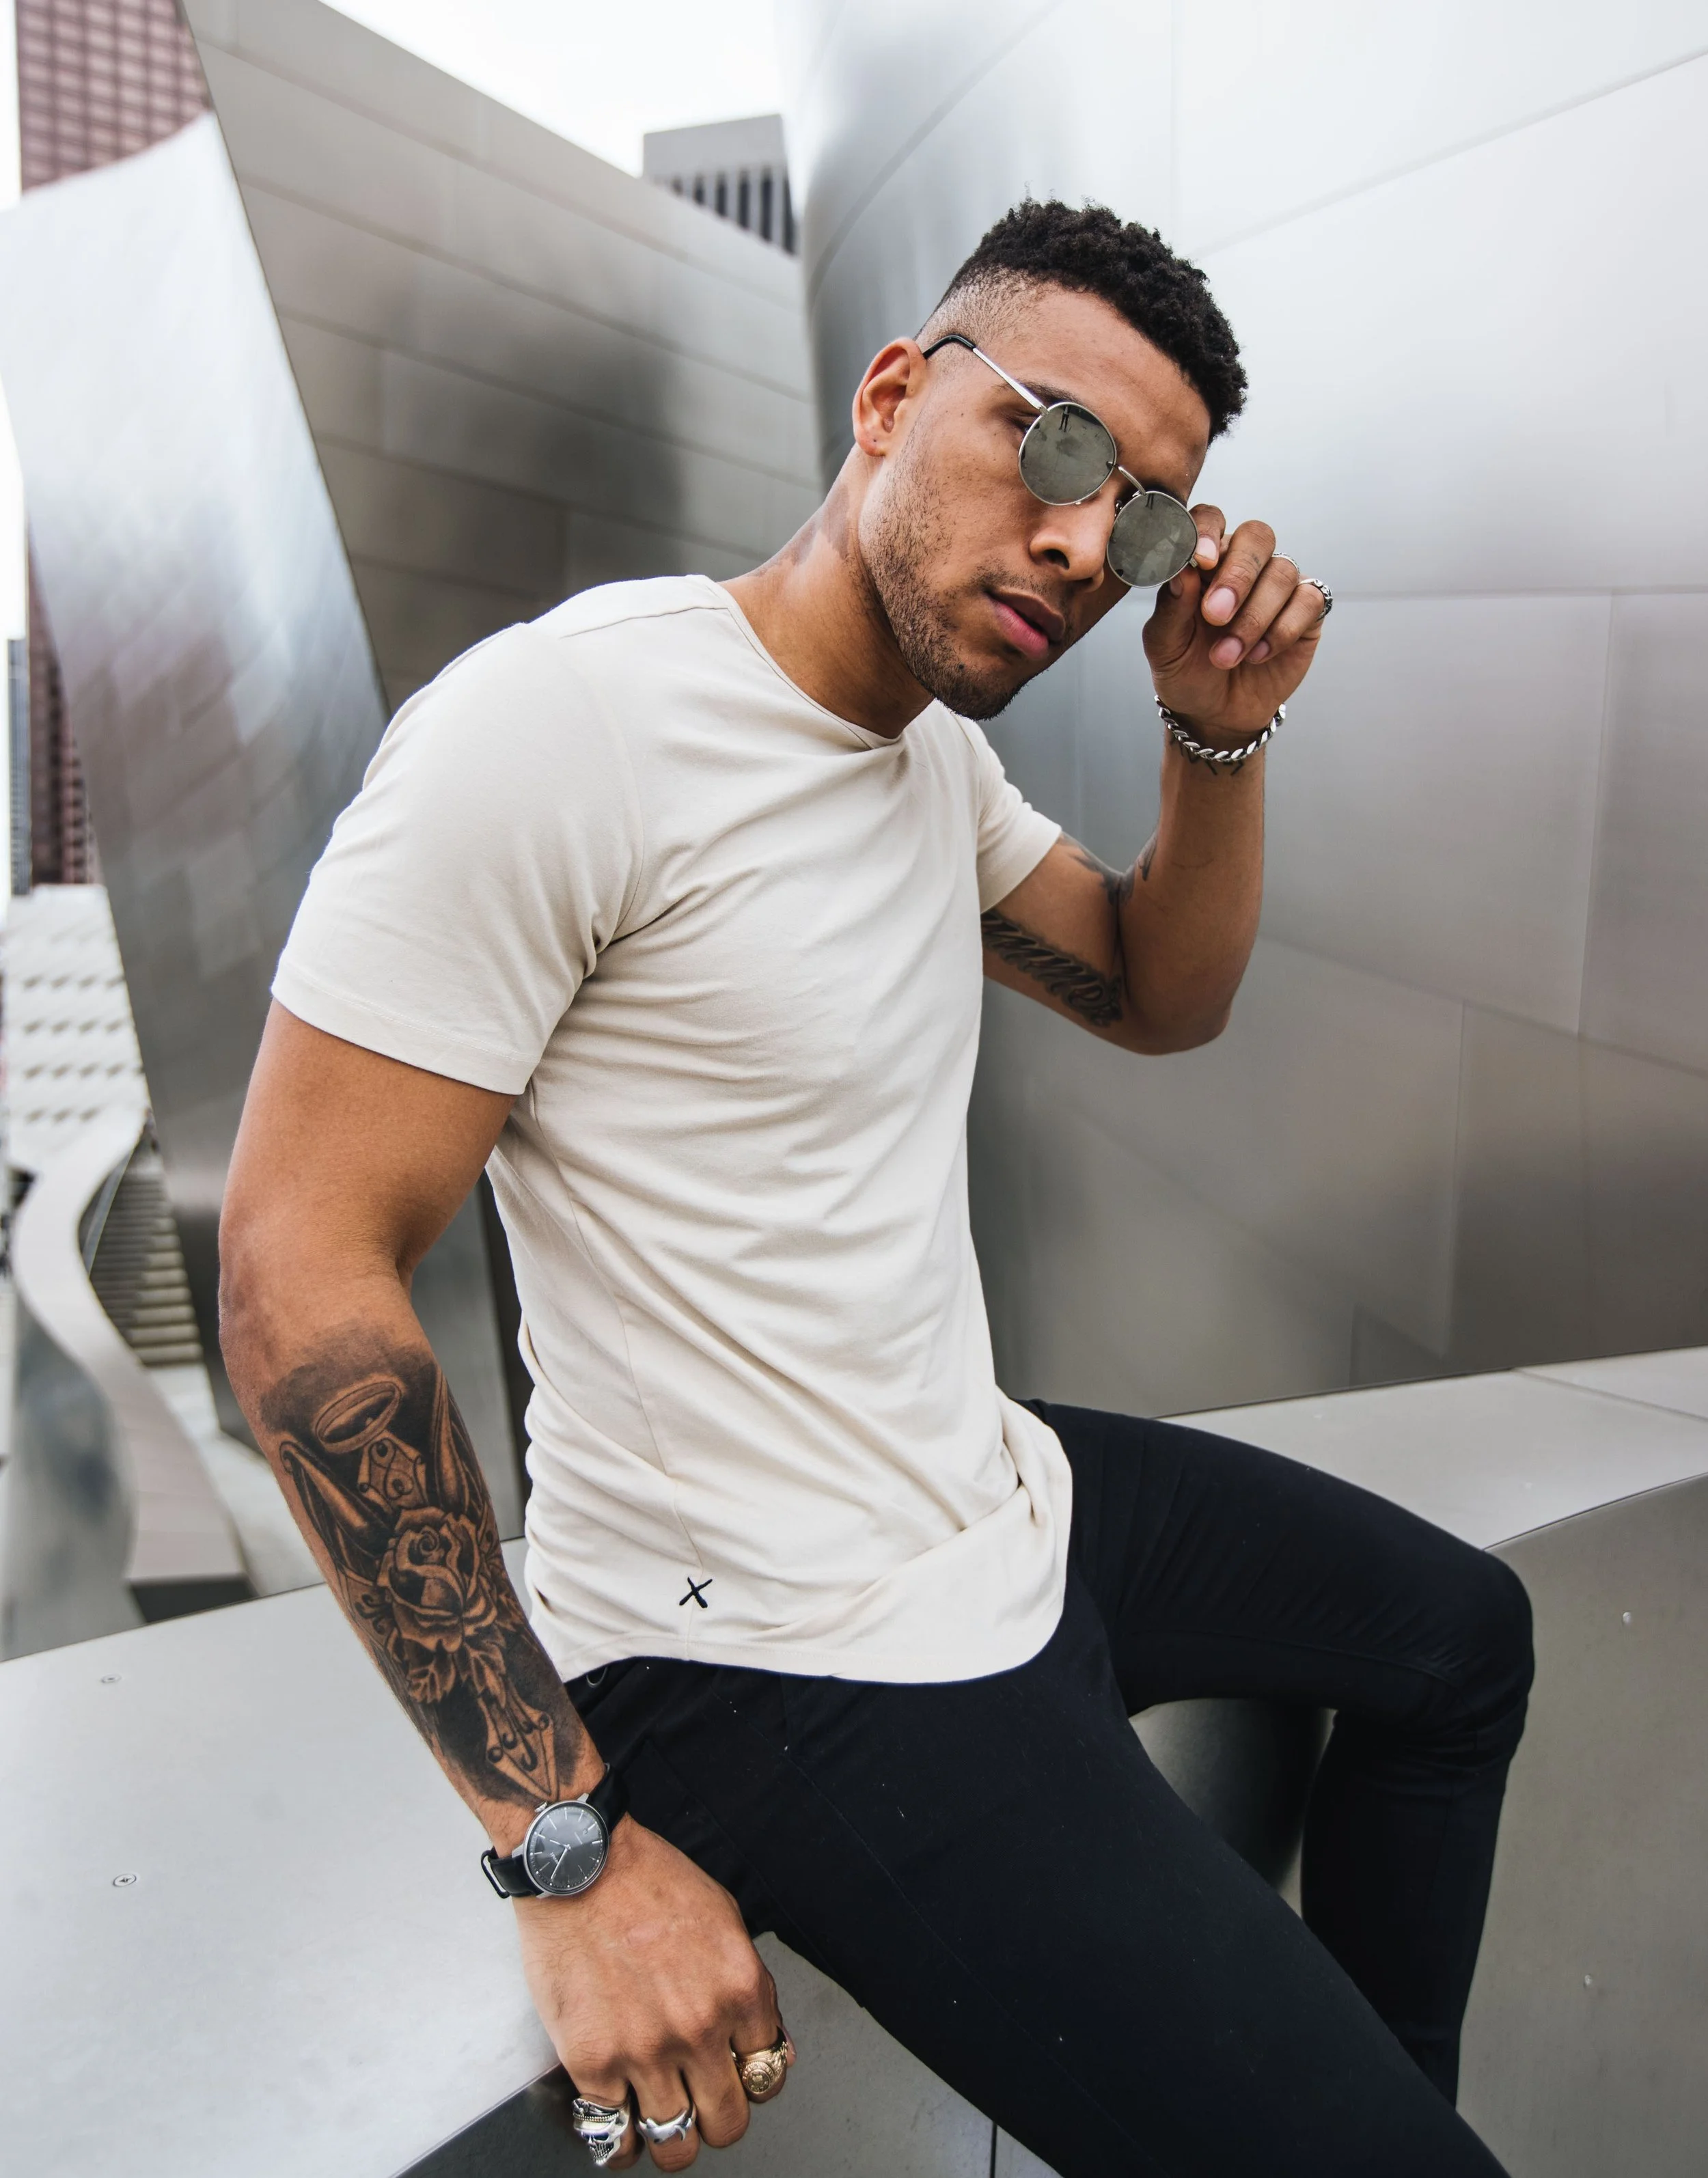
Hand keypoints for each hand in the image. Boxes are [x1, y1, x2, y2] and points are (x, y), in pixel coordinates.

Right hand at [514, 1817, 786, 2169]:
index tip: (733, 2075)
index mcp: (740, 1989)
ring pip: (675, 2145)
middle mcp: (700, 2027)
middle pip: (728, 2123)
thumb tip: (768, 2043)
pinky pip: (614, 2139)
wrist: (580, 1864)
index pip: (769, 2075)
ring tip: (657, 2118)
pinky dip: (618, 2142)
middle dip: (717, 2118)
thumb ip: (749, 1985)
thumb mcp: (725, 1920)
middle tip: (698, 2102)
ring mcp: (646, 2050)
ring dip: (670, 2137)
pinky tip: (616, 2119)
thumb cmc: (647, 1881)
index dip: (750, 2079)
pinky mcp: (593, 2063)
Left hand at [1142, 508, 1327, 745]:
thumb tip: (1182, 572)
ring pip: (1282, 572)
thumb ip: (1170, 608)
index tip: (1202, 561)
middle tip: (1215, 615)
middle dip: (1238, 575)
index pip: (1211, 520)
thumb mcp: (1164, 646)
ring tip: (1227, 656)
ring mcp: (1277, 585)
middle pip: (1257, 536)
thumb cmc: (1185, 671)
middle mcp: (1244, 564)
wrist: (1214, 712)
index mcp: (1205, 560)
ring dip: (1254, 617)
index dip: (1209, 532)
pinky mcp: (1305, 611)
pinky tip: (1259, 655)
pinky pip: (1308, 601)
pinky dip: (1282, 630)